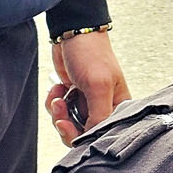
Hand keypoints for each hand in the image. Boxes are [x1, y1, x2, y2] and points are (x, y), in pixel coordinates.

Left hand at [47, 30, 129, 144]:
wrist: (73, 33)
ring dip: (58, 112)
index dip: (82, 136)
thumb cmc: (92, 54)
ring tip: (58, 96)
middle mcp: (104, 108)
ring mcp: (87, 104)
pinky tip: (58, 89)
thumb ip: (99, 115)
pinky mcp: (73, 98)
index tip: (67, 125)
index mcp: (118, 107)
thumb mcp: (98, 85)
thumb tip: (93, 138)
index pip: (102, 135)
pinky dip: (54, 103)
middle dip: (66, 123)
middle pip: (83, 134)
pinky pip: (60, 113)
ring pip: (69, 125)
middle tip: (60, 108)